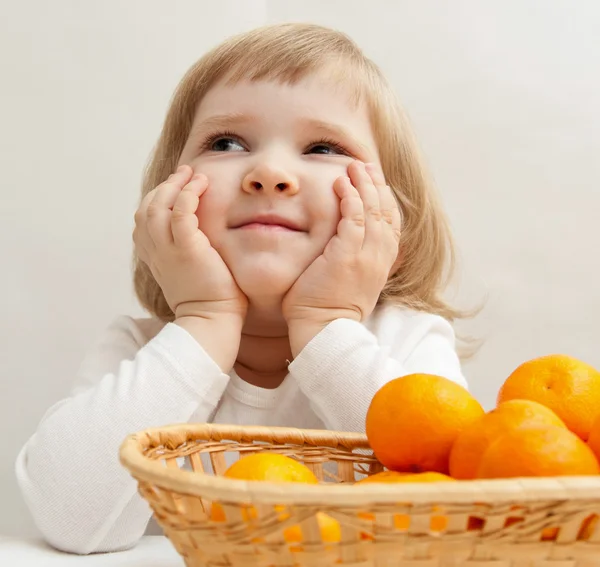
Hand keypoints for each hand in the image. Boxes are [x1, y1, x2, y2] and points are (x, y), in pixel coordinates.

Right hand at [133, 165, 247, 320]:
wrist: (212, 320)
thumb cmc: (208, 301)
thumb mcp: (187, 274)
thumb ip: (183, 255)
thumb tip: (196, 241)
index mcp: (154, 257)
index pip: (143, 221)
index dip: (155, 200)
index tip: (174, 189)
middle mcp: (156, 252)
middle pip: (146, 209)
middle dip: (164, 187)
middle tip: (184, 173)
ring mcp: (169, 251)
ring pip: (158, 207)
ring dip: (174, 186)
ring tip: (192, 174)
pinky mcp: (187, 250)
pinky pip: (180, 214)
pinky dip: (188, 195)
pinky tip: (200, 185)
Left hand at [282, 161, 400, 327]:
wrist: (325, 331)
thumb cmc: (331, 309)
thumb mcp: (356, 283)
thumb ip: (360, 261)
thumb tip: (353, 246)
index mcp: (382, 263)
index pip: (392, 224)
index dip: (385, 199)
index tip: (375, 181)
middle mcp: (379, 257)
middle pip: (386, 212)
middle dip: (377, 184)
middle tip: (364, 165)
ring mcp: (365, 257)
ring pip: (373, 211)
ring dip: (364, 185)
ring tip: (353, 166)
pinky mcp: (346, 257)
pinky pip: (353, 219)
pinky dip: (350, 199)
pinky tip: (342, 184)